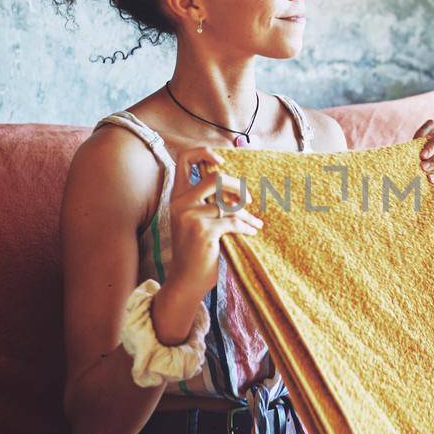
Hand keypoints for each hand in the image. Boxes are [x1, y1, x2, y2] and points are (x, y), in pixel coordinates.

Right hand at [164, 146, 262, 297]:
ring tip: (256, 222)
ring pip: (228, 203)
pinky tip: (252, 232)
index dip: (204, 153)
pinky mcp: (203, 231)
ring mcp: (190, 217)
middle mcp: (181, 203)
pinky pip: (233, 221)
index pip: (184, 159)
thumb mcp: (194, 220)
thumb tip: (237, 186)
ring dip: (247, 214)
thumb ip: (205, 201)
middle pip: (216, 178)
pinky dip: (246, 227)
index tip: (222, 162)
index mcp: (177, 197)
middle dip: (238, 187)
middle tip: (248, 201)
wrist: (185, 280)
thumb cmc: (195, 250)